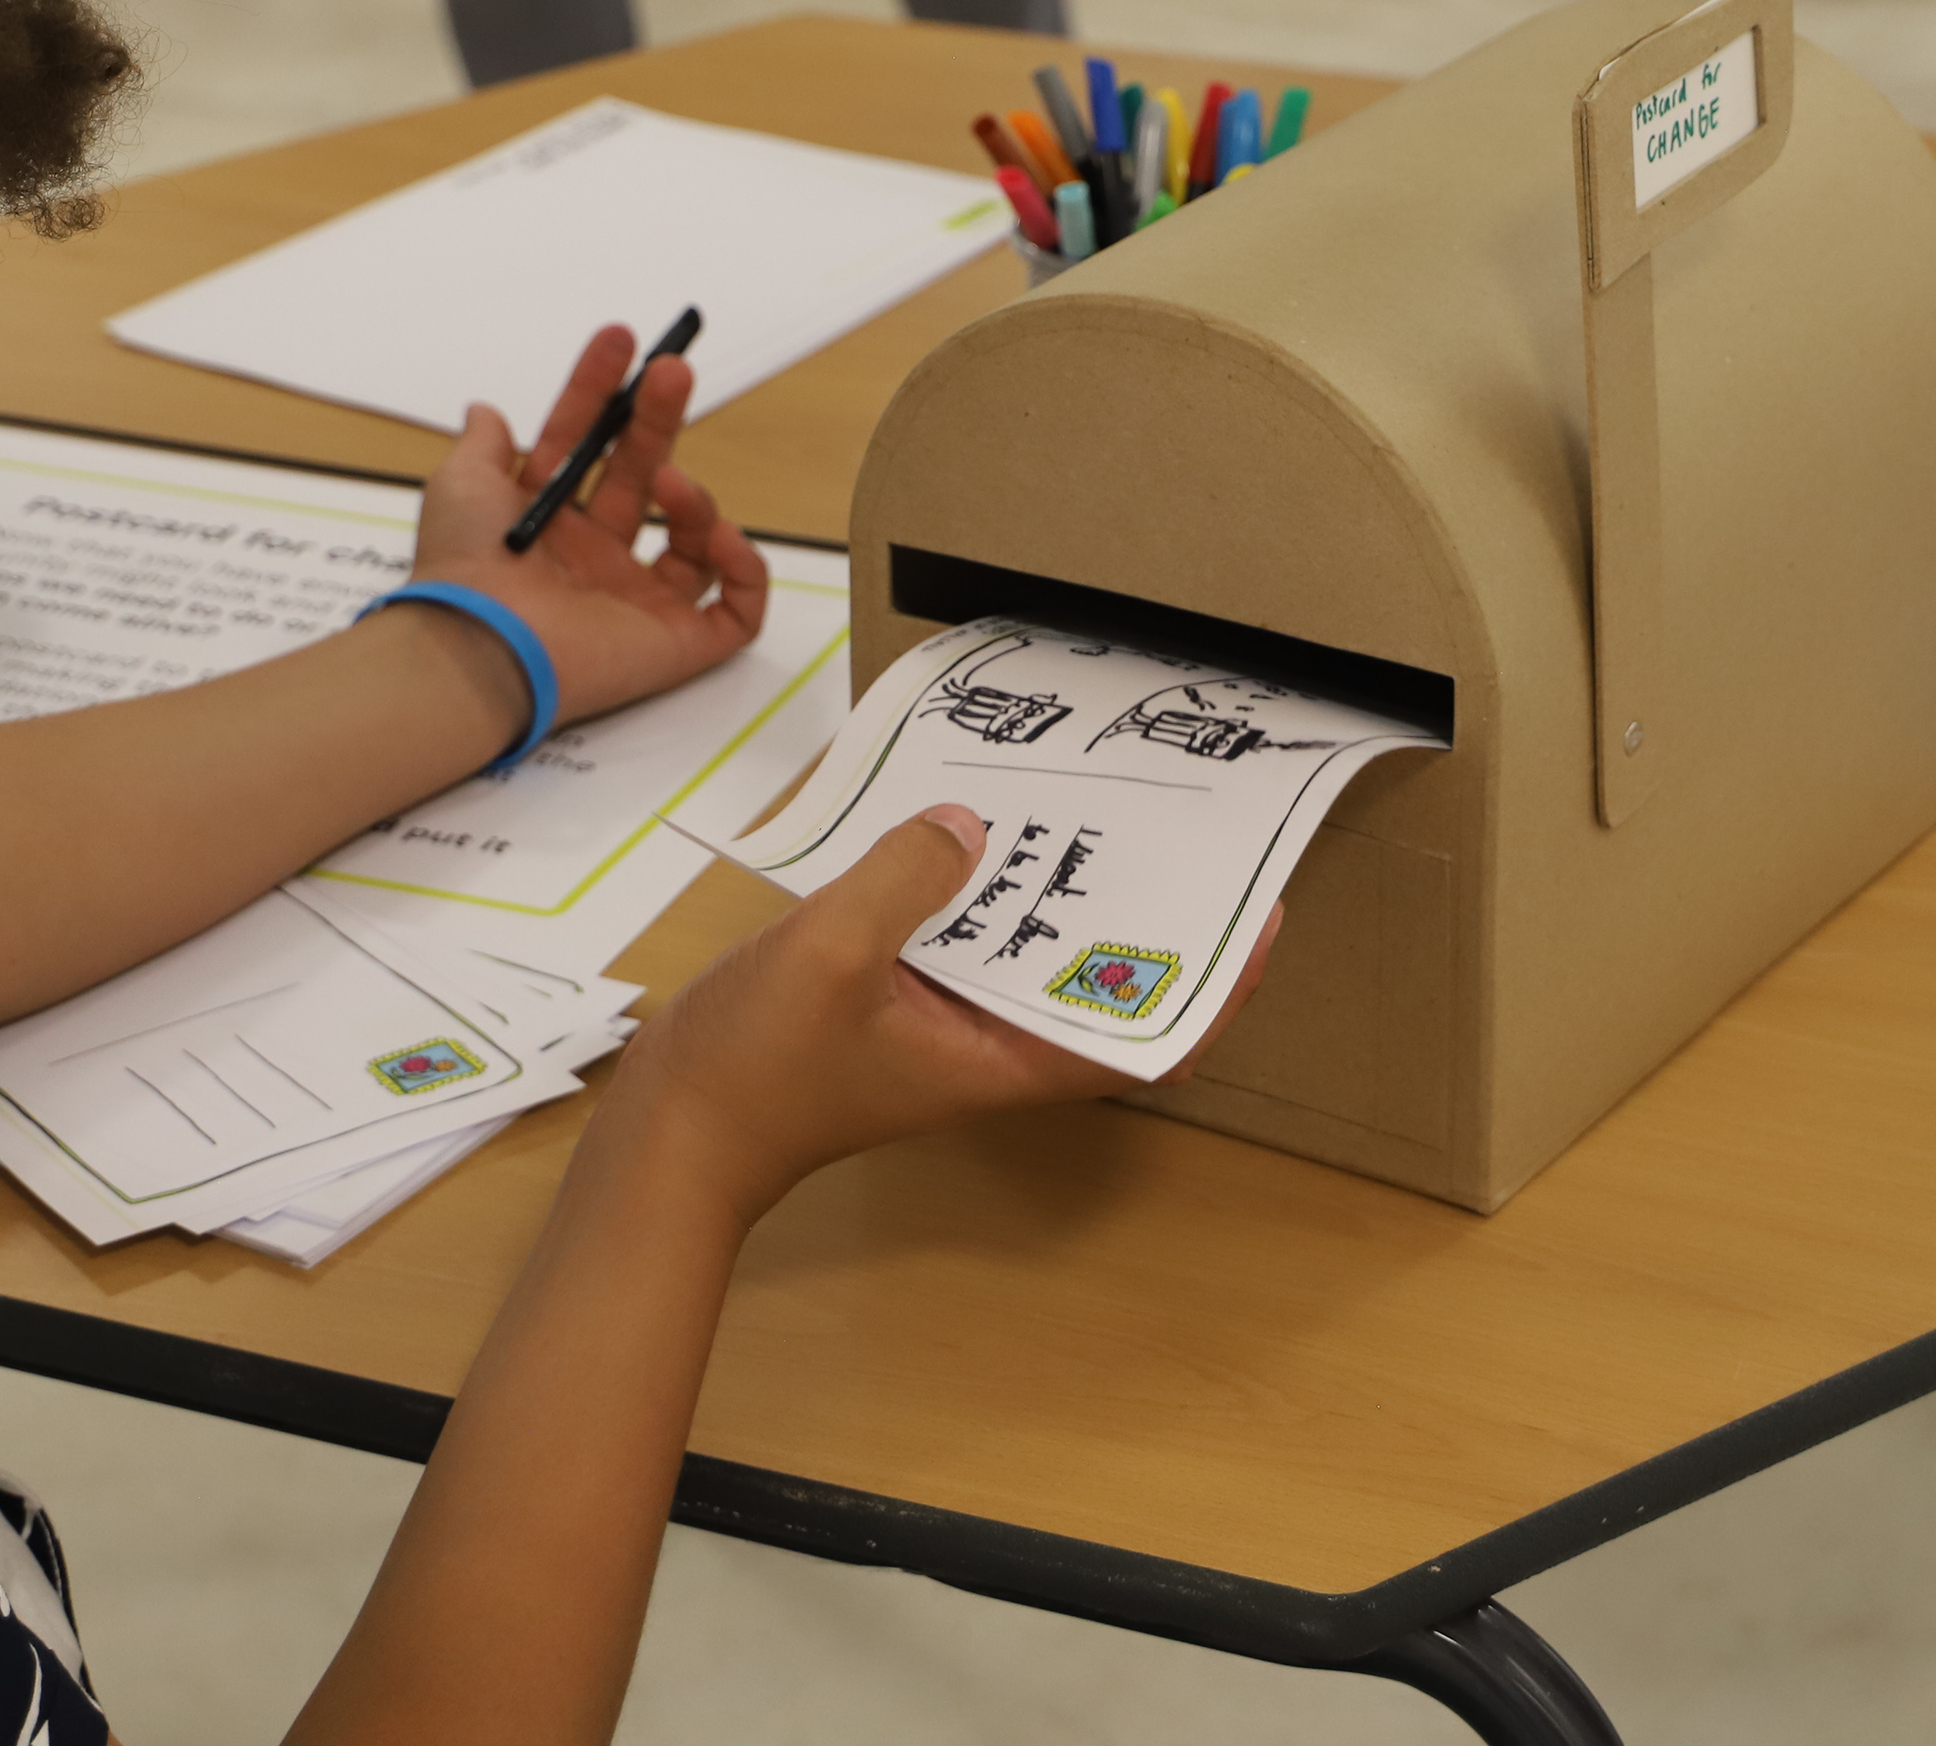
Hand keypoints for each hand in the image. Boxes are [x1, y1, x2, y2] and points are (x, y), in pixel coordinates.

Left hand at [411, 324, 770, 724]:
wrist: (482, 646)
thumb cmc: (465, 568)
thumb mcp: (460, 484)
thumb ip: (480, 445)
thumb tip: (485, 410)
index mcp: (549, 524)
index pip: (585, 447)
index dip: (600, 393)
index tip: (621, 341)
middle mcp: (595, 560)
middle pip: (645, 476)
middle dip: (659, 418)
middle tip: (672, 370)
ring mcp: (638, 603)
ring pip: (694, 540)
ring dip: (696, 497)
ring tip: (672, 485)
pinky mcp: (675, 644)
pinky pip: (737, 609)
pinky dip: (744, 569)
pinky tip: (717, 536)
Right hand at [613, 807, 1282, 1225]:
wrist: (676, 1124)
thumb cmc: (759, 1068)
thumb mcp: (832, 955)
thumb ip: (905, 880)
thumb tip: (968, 827)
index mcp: (1002, 1061)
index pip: (1140, 1038)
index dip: (1210, 988)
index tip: (1260, 921)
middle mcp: (989, 1044)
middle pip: (1093, 984)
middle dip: (1141, 918)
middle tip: (1182, 833)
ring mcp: (944, 1022)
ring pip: (1028, 952)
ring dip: (1060, 893)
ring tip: (1095, 810)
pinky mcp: (897, 997)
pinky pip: (963, 934)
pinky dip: (979, 887)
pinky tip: (970, 823)